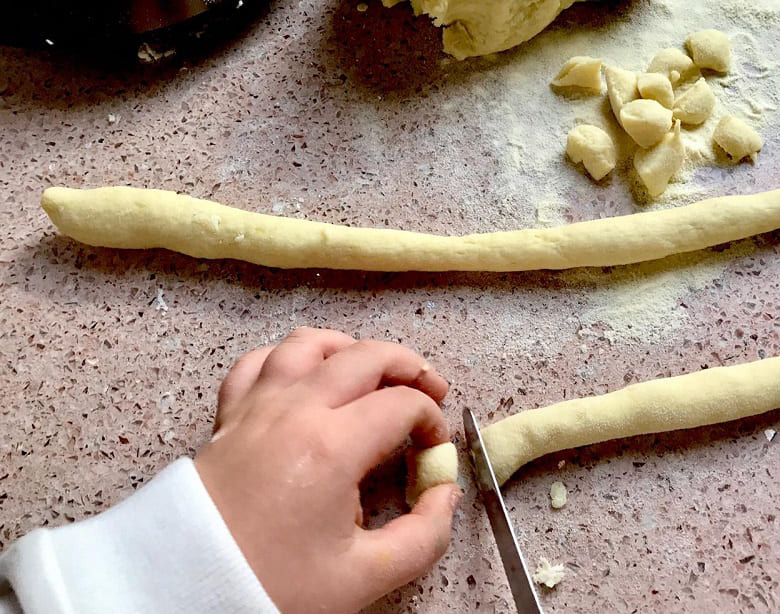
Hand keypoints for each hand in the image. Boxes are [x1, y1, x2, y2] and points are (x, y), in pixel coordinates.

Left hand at [195, 328, 459, 612]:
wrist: (182, 593)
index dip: (433, 421)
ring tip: (373, 371)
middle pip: (366, 355)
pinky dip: (289, 359)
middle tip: (432, 392)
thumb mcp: (363, 578)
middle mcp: (295, 410)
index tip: (437, 452)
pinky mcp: (227, 417)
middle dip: (410, 367)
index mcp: (332, 445)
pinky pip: (258, 363)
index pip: (403, 404)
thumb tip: (445, 495)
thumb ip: (423, 537)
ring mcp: (257, 407)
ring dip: (351, 349)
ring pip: (310, 344)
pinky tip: (305, 377)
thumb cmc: (269, 586)